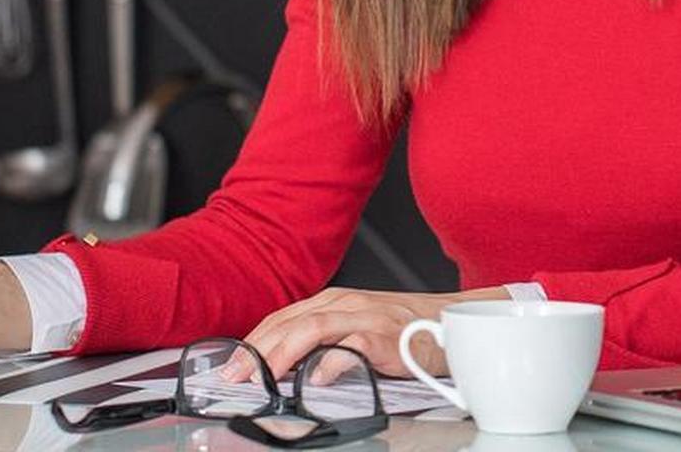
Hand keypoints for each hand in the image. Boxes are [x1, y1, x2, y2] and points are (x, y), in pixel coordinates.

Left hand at [240, 285, 510, 380]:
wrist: (449, 324)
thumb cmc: (402, 331)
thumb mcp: (355, 329)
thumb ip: (322, 341)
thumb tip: (284, 368)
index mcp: (333, 301)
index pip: (281, 318)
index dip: (252, 342)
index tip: (230, 366)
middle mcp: (346, 303)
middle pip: (290, 322)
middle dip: (256, 351)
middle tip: (235, 377)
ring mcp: (366, 317)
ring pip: (313, 328)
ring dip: (282, 354)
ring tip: (263, 377)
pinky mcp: (386, 337)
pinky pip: (353, 346)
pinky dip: (330, 362)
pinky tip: (316, 379)